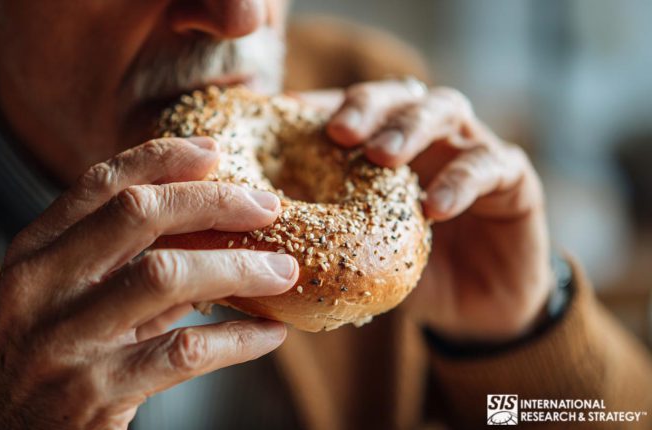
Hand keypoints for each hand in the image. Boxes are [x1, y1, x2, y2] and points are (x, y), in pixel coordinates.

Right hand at [0, 136, 297, 428]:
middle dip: (214, 201)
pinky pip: (186, 351)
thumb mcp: (78, 297)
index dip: (161, 157)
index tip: (215, 150)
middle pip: (138, 212)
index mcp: (36, 251)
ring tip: (284, 270)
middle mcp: (42, 286)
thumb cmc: (60, 356)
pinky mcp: (97, 390)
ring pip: (166, 274)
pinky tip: (271, 334)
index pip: (101, 183)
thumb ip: (130, 259)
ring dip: (238, 268)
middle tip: (269, 206)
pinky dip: (239, 339)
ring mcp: (66, 339)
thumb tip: (217, 220)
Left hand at [301, 80, 551, 342]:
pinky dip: (462, 180)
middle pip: (399, 95)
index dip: (323, 105)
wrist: (476, 312)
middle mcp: (429, 138)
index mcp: (389, 147)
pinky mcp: (513, 180)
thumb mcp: (363, 251)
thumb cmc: (410, 273)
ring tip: (382, 155)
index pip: (356, 108)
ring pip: (445, 110)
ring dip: (410, 127)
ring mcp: (472, 150)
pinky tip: (435, 206)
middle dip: (368, 106)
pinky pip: (490, 165)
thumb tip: (258, 239)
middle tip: (339, 131)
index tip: (287, 114)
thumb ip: (326, 234)